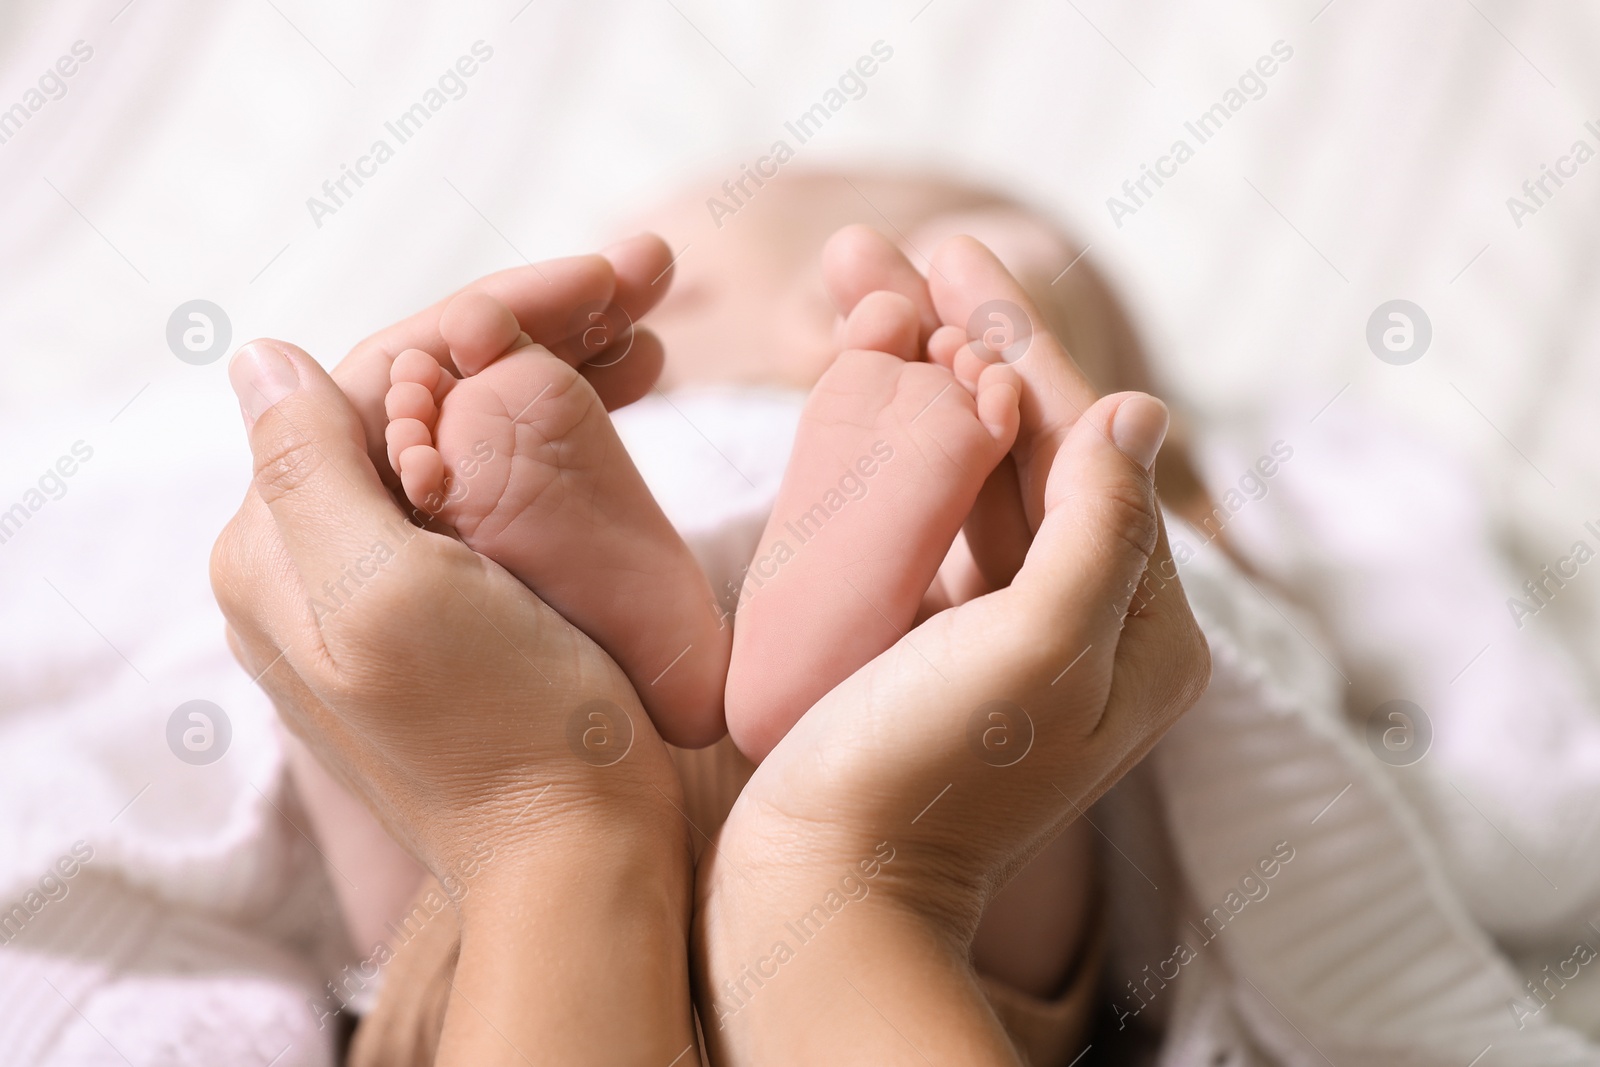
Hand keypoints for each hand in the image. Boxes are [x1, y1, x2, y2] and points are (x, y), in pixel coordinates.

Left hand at [211, 239, 698, 1064]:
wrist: (578, 856)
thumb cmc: (504, 732)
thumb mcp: (388, 594)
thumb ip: (309, 470)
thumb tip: (258, 353)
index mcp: (282, 545)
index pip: (382, 375)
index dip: (496, 312)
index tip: (610, 276)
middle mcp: (316, 559)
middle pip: (424, 397)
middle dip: (536, 330)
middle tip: (650, 283)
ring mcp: (385, 587)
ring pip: (463, 434)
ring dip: (554, 372)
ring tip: (653, 340)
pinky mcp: (449, 612)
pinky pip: (489, 488)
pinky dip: (552, 436)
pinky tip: (614, 412)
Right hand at [695, 231, 1209, 1063]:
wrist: (826, 887)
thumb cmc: (929, 777)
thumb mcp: (1039, 649)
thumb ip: (1100, 526)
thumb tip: (1139, 411)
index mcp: (1142, 627)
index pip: (1090, 450)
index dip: (1024, 346)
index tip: (964, 259)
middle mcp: (1088, 620)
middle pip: (1027, 447)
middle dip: (959, 343)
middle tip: (897, 251)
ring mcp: (1010, 627)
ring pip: (972, 471)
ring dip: (917, 378)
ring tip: (860, 290)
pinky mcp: (939, 639)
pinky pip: (928, 518)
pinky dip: (894, 446)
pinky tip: (858, 386)